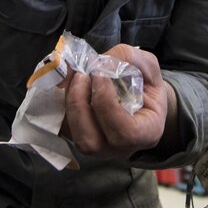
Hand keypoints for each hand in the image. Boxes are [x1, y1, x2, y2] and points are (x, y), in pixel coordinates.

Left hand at [61, 45, 178, 159]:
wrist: (140, 95)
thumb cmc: (146, 83)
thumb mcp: (147, 65)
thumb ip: (126, 58)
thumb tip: (98, 62)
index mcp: (146, 133)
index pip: (125, 132)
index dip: (107, 103)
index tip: (101, 75)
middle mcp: (120, 149)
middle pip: (91, 142)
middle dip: (80, 105)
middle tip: (81, 75)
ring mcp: (98, 148)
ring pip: (74, 136)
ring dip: (69, 104)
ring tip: (75, 78)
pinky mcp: (79, 138)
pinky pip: (63, 128)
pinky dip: (61, 105)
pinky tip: (69, 84)